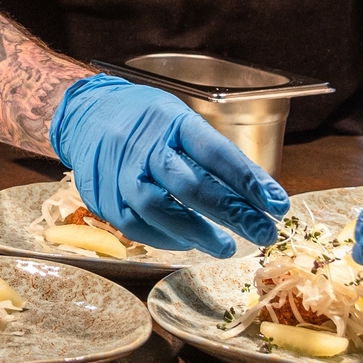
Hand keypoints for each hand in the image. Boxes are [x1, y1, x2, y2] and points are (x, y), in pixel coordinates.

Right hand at [49, 74, 287, 256]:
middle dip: (231, 213)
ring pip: (157, 209)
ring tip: (227, 247)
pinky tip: (188, 242)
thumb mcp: (179, 120)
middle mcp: (142, 145)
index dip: (248, 180)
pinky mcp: (101, 196)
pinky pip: (134, 225)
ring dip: (197, 233)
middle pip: (189, 184)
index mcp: (169, 120)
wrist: (84, 115)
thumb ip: (210, 155)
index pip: (215, 152)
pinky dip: (165, 238)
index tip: (278, 204)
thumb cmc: (145, 119)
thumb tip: (256, 194)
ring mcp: (117, 172)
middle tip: (263, 233)